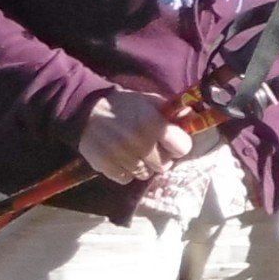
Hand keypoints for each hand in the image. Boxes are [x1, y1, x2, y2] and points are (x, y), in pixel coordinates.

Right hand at [80, 88, 194, 184]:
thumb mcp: (149, 101)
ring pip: (145, 174)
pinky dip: (125, 171)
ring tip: (134, 152)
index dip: (178, 146)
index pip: (182, 148)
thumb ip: (172, 112)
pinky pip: (126, 179)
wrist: (86, 109)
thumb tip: (193, 117)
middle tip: (150, 148)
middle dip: (161, 158)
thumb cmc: (123, 105)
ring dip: (143, 166)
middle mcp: (139, 143)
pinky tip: (120, 158)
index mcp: (153, 124)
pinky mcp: (106, 166)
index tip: (171, 142)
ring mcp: (121, 156)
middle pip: (164, 165)